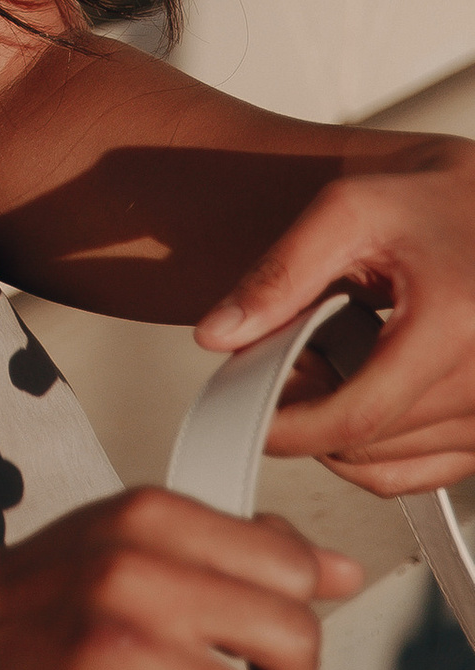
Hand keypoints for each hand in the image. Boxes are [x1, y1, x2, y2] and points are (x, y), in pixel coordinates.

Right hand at [0, 494, 361, 669]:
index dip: (298, 609)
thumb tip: (341, 572)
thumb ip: (239, 548)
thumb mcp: (136, 537)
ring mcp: (118, 647)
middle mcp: (139, 572)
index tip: (263, 630)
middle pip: (294, 641)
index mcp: (154, 517)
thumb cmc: (48, 591)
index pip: (293, 563)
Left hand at [196, 140, 474, 493]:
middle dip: (308, 418)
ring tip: (319, 367)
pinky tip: (353, 396)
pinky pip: (425, 471)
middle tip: (281, 364)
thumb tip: (217, 334)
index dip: (293, 427)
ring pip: (392, 464)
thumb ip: (281, 273)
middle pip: (372, 442)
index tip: (248, 416)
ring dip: (339, 434)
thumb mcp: (348, 211)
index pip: (361, 414)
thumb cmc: (430, 199)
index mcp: (456, 322)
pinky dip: (376, 450)